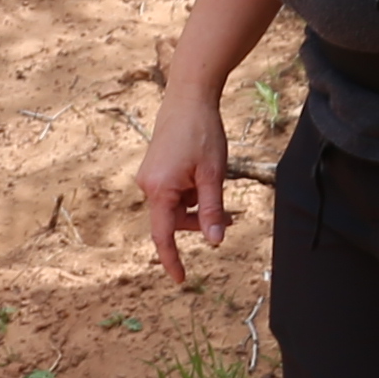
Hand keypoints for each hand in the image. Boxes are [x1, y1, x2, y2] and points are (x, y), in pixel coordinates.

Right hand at [135, 83, 231, 284]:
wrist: (188, 98)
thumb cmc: (202, 133)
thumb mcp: (213, 174)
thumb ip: (212, 210)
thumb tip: (214, 242)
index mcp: (160, 190)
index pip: (164, 236)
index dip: (172, 260)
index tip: (180, 280)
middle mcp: (148, 185)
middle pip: (174, 220)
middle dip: (200, 221)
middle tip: (230, 216)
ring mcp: (149, 176)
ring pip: (176, 205)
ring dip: (197, 204)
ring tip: (218, 185)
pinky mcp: (154, 168)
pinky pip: (172, 191)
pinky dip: (190, 191)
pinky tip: (203, 174)